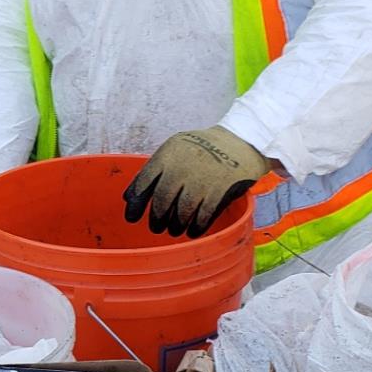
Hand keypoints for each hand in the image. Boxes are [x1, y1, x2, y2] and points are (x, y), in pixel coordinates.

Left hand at [123, 127, 269, 238]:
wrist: (243, 140)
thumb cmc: (202, 149)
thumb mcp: (175, 149)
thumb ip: (154, 170)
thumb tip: (128, 198)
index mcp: (168, 154)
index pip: (144, 181)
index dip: (136, 203)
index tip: (131, 218)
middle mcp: (182, 166)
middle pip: (162, 201)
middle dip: (157, 219)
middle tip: (157, 227)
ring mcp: (201, 178)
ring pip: (181, 212)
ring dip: (176, 225)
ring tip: (175, 230)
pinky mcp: (220, 190)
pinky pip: (203, 216)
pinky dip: (196, 227)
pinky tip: (193, 230)